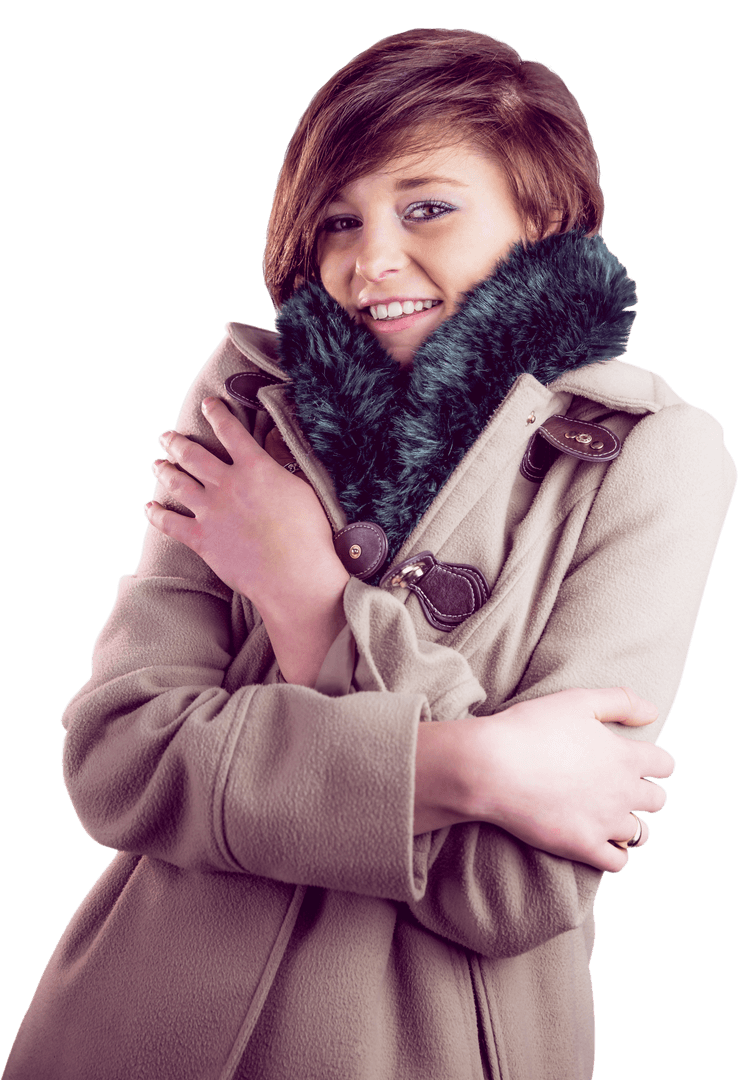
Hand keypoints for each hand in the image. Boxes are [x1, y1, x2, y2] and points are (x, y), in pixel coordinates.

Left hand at [144, 397, 349, 683]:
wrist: (294, 575)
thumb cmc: (309, 533)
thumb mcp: (304, 488)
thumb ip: (283, 466)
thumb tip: (275, 447)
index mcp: (254, 467)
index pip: (230, 430)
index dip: (217, 413)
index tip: (209, 404)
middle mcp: (227, 484)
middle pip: (192, 454)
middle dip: (177, 441)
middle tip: (167, 436)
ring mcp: (210, 511)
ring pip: (177, 482)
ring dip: (164, 469)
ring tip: (157, 463)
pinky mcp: (201, 539)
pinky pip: (170, 523)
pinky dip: (156, 513)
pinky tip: (149, 507)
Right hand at [415, 686, 674, 872]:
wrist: (492, 766)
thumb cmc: (531, 728)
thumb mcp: (578, 700)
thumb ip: (621, 702)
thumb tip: (654, 712)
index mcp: (625, 756)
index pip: (665, 765)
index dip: (654, 762)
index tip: (637, 760)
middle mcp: (623, 791)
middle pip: (657, 800)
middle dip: (644, 793)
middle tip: (618, 787)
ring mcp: (605, 822)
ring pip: (640, 834)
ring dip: (630, 825)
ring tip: (609, 816)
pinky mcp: (583, 846)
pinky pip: (618, 862)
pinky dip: (614, 854)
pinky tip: (598, 841)